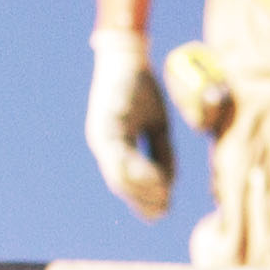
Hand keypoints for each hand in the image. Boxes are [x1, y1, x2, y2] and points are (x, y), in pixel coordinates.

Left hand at [86, 28, 172, 219]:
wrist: (129, 56)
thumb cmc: (143, 89)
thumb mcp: (158, 125)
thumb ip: (160, 152)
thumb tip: (168, 184)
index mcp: (115, 145)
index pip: (128, 179)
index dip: (144, 197)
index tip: (162, 211)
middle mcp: (104, 143)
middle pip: (121, 182)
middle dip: (142, 200)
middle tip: (162, 213)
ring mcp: (102, 135)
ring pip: (118, 173)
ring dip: (141, 190)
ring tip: (163, 200)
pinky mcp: (105, 125)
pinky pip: (120, 156)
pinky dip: (137, 171)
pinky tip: (154, 181)